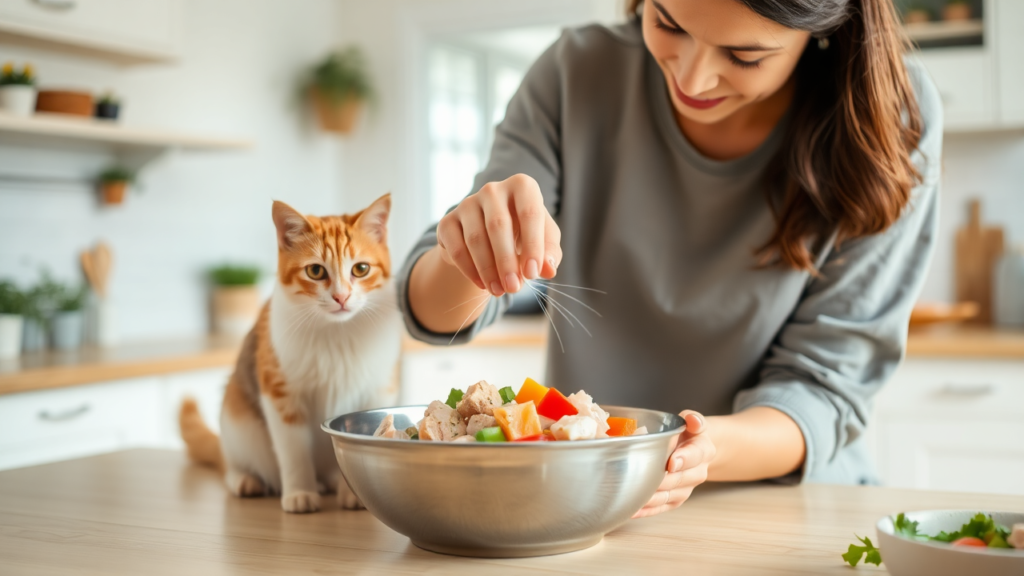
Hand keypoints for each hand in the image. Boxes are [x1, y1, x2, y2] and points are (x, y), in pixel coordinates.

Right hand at [435, 173, 561, 296]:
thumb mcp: (544, 240)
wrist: (492, 235)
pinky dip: (469, 270)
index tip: (533, 274)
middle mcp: (493, 190)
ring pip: (475, 239)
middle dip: (506, 261)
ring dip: (487, 270)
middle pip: (498, 225)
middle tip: (513, 288)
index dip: (532, 245)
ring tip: (499, 291)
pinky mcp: (448, 222)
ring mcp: (467, 203)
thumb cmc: (524, 233)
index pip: (529, 213)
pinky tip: (482, 284)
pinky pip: (457, 248)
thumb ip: (550, 253)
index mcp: (522, 186)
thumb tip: (548, 270)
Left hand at [633, 411, 714, 517]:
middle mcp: (697, 472)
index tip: (671, 463)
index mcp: (703, 450)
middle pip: (678, 479)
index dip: (683, 459)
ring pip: (669, 496)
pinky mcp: (676, 500)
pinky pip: (662, 507)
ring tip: (632, 497)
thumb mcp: (692, 421)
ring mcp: (687, 488)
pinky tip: (632, 511)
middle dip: (660, 480)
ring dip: (651, 498)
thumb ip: (693, 419)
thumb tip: (693, 420)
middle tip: (642, 479)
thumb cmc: (687, 434)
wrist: (694, 449)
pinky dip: (647, 510)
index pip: (695, 455)